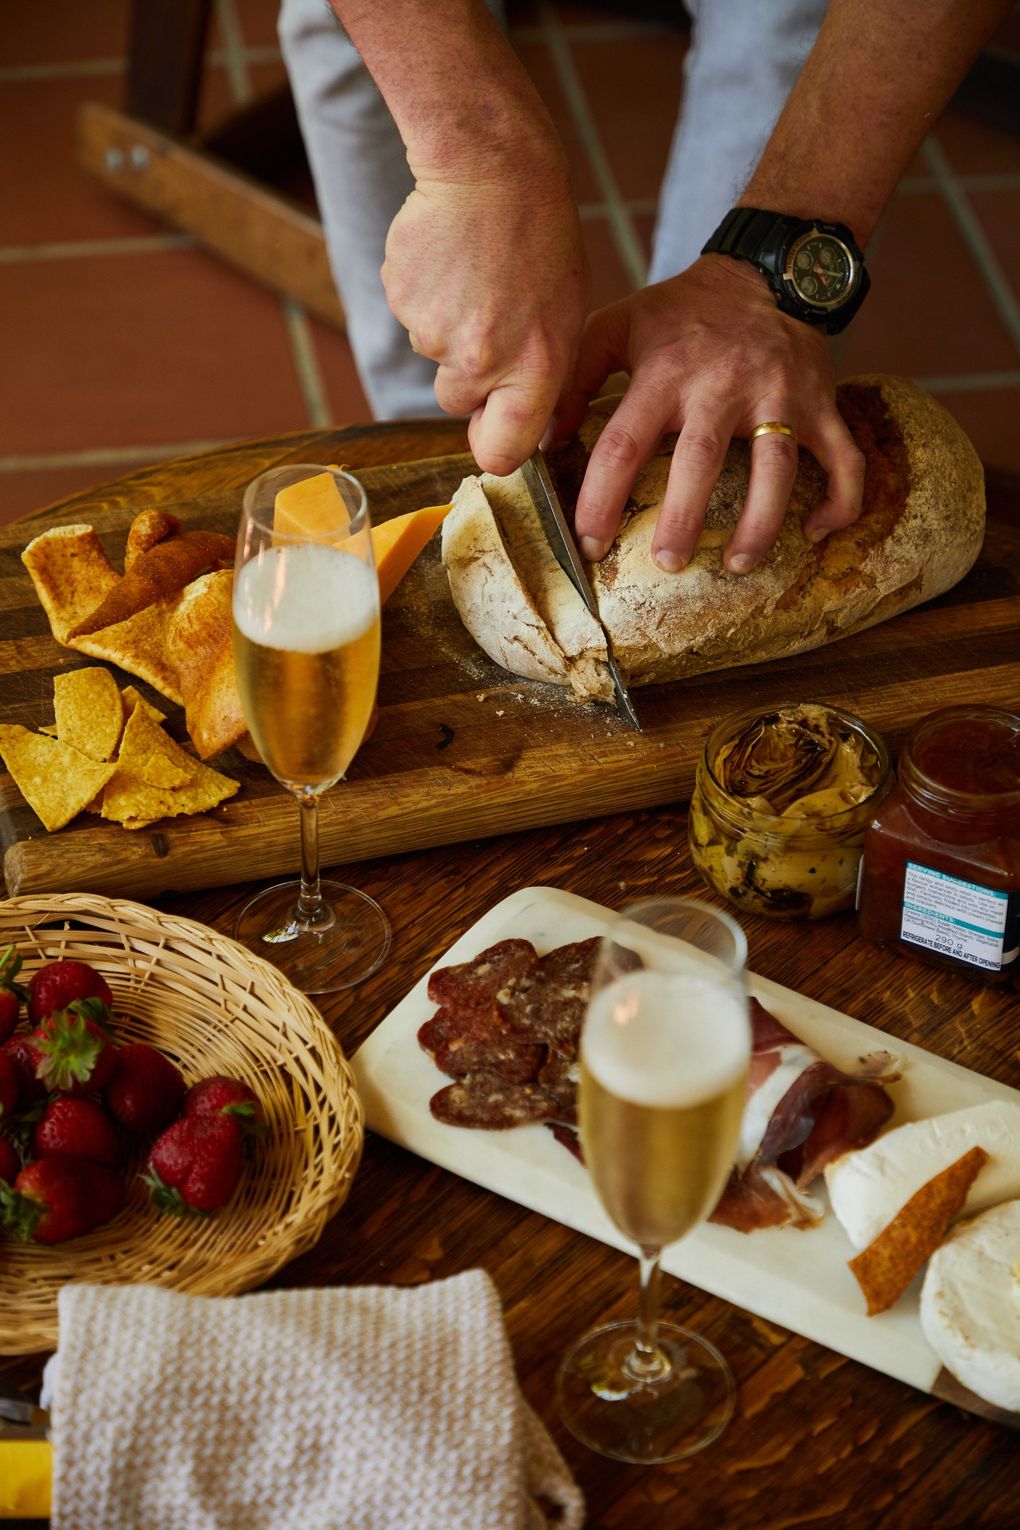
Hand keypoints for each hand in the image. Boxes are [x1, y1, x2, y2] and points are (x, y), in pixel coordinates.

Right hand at [381, 160, 586, 476]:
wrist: (492, 167)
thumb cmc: (542, 240)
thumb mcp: (567, 316)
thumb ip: (543, 377)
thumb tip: (525, 429)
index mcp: (533, 369)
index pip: (501, 453)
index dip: (494, 447)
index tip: (493, 434)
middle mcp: (481, 360)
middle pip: (455, 402)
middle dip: (467, 378)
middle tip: (489, 322)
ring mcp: (434, 331)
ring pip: (432, 355)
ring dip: (449, 327)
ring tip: (475, 277)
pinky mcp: (400, 299)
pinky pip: (411, 315)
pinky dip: (426, 295)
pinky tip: (450, 260)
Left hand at [553, 256, 865, 573]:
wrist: (767, 271)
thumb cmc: (682, 314)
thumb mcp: (618, 326)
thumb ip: (575, 378)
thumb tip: (544, 444)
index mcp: (666, 371)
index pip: (625, 443)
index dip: (603, 498)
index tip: (592, 543)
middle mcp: (723, 384)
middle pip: (699, 460)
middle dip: (681, 518)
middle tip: (666, 564)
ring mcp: (780, 394)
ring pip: (776, 467)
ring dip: (759, 523)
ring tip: (737, 565)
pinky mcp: (823, 402)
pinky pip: (843, 457)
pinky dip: (840, 499)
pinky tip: (817, 533)